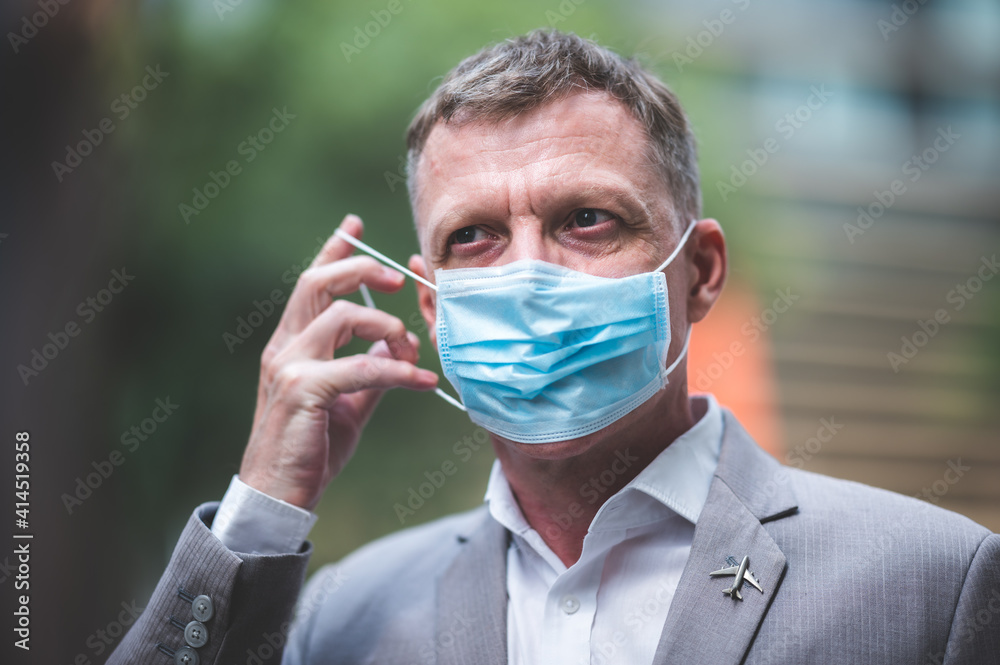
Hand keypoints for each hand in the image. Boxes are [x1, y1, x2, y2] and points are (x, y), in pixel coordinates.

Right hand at [239, 215, 438, 509]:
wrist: (278, 497)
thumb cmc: (310, 449)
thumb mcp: (347, 402)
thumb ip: (368, 369)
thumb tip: (395, 343)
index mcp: (292, 344)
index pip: (311, 284)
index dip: (332, 249)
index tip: (354, 224)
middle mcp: (284, 347)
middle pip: (317, 283)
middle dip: (360, 269)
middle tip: (399, 278)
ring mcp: (288, 367)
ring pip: (340, 318)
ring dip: (386, 326)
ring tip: (414, 350)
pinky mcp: (301, 391)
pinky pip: (359, 366)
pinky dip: (396, 370)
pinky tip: (422, 381)